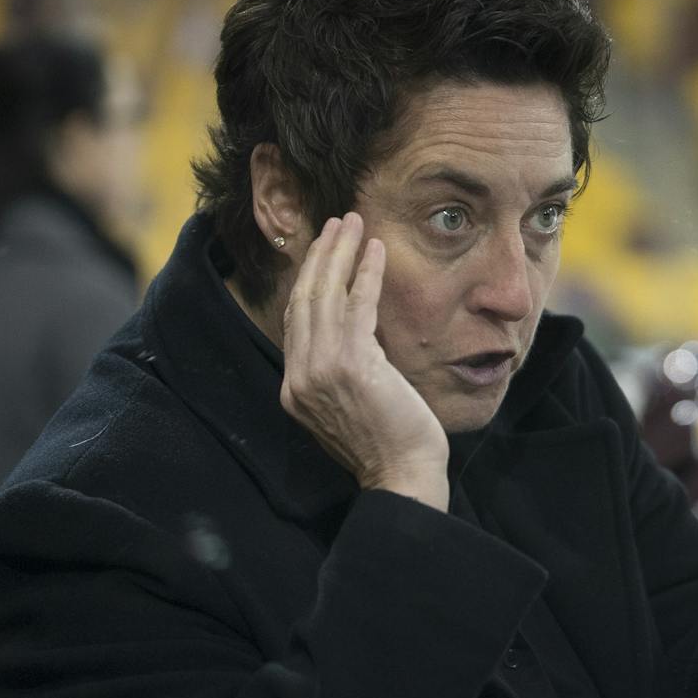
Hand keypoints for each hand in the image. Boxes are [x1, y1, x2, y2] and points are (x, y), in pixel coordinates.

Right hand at [280, 212, 449, 509]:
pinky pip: (357, 305)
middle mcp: (300, 376)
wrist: (402, 475)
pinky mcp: (352, 364)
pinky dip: (365, 273)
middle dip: (320, 255)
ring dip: (340, 253)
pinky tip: (375, 251)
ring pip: (325, 295)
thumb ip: (341, 371)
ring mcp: (321, 370)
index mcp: (295, 388)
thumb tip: (356, 334)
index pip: (296, 320)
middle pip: (304, 299)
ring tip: (354, 223)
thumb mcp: (352, 404)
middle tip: (337, 223)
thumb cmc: (389, 444)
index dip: (308, 279)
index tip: (324, 250)